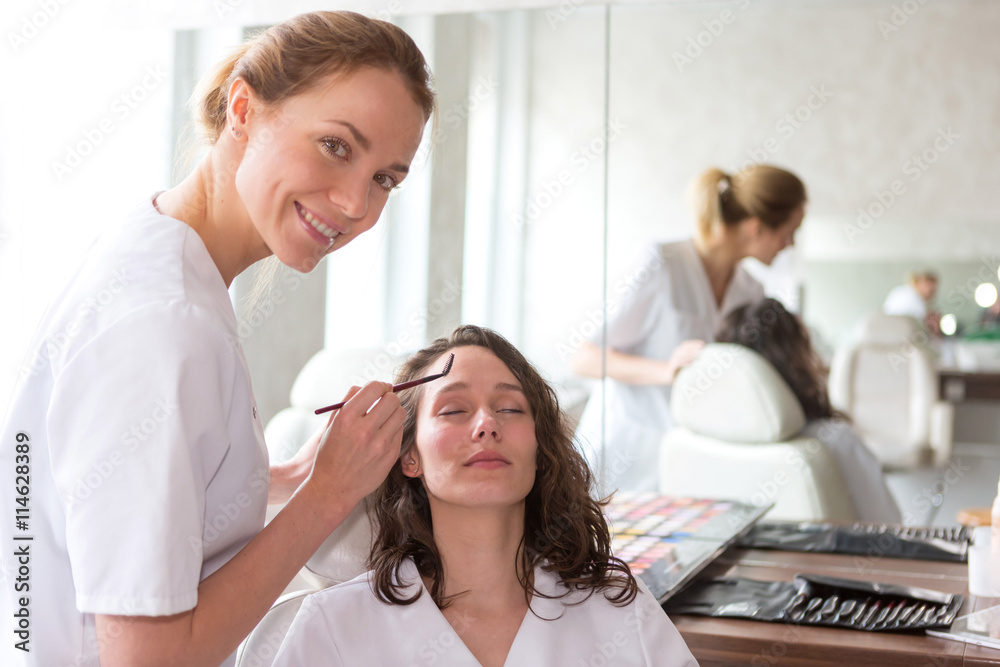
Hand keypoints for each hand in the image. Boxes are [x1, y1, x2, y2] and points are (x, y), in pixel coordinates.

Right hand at [302, 381, 405, 524]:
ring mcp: (379, 444)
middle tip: (384, 403)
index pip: (375, 388)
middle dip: (389, 397)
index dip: (380, 386)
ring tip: (383, 419)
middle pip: (392, 399)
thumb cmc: (330, 452)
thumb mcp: (332, 423)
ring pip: (400, 414)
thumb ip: (349, 400)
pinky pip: (400, 432)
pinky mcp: (390, 456)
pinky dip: (393, 430)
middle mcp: (364, 429)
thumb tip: (371, 386)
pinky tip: (382, 436)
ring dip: (393, 413)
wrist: (332, 487)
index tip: (381, 390)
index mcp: (347, 417)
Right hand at [664, 339, 705, 381]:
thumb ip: (694, 356)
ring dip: (689, 354)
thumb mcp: (687, 360)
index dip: (694, 343)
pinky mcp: (671, 368)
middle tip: (701, 348)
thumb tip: (708, 355)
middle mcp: (676, 354)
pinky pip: (677, 364)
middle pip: (684, 349)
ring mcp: (673, 360)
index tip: (703, 344)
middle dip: (693, 347)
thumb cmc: (682, 367)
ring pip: (681, 355)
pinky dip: (683, 363)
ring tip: (697, 354)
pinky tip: (689, 363)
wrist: (668, 375)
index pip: (686, 344)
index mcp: (680, 350)